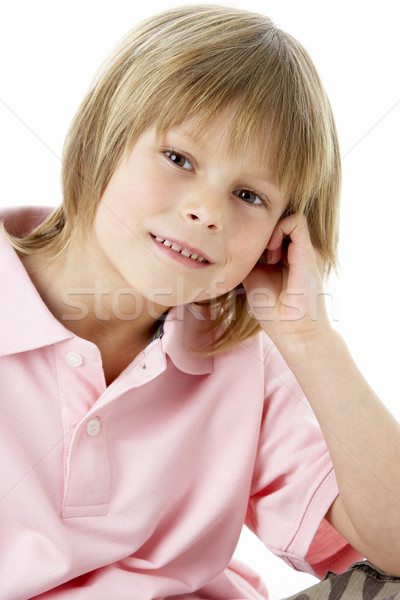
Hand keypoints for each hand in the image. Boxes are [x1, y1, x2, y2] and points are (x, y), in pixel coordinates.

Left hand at [243, 214, 330, 351]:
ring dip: (271, 230)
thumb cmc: (273, 311)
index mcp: (290, 258)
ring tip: (267, 254)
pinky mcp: (309, 252)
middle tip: (259, 253)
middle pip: (280, 221)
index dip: (261, 235)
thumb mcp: (254, 278)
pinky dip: (278, 229)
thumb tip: (234, 245)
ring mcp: (306, 250)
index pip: (275, 230)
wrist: (292, 331)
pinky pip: (296, 221)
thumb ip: (250, 260)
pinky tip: (271, 251)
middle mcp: (301, 251)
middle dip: (265, 231)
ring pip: (288, 217)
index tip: (252, 254)